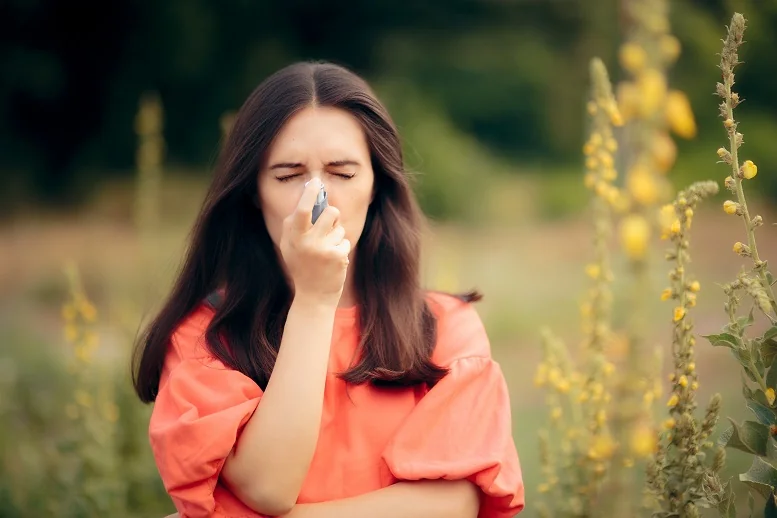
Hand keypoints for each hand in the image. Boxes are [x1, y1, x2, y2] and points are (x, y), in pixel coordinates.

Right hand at [280, 178, 349, 304]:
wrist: (313, 296)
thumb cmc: (301, 266)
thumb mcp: (289, 246)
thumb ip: (295, 225)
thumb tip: (307, 198)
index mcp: (293, 236)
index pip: (302, 210)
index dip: (310, 194)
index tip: (316, 182)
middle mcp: (307, 242)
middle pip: (330, 212)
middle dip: (333, 215)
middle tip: (328, 225)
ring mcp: (323, 249)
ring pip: (339, 227)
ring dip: (336, 235)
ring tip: (327, 250)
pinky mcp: (337, 256)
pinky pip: (344, 241)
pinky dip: (341, 248)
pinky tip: (333, 261)